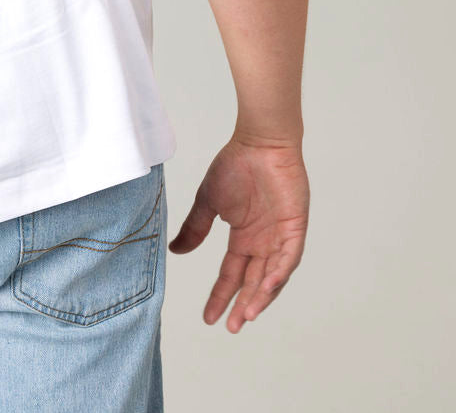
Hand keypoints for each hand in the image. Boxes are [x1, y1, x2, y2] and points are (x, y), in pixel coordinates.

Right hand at [168, 136, 308, 331]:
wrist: (258, 142)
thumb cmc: (235, 165)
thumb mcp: (209, 201)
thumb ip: (195, 228)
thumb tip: (176, 251)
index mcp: (243, 237)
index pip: (231, 274)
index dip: (220, 296)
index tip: (208, 318)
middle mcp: (262, 242)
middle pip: (253, 282)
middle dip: (243, 306)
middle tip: (231, 328)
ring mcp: (279, 237)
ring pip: (272, 277)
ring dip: (261, 297)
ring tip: (248, 316)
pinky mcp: (294, 228)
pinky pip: (288, 258)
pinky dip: (279, 274)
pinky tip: (267, 288)